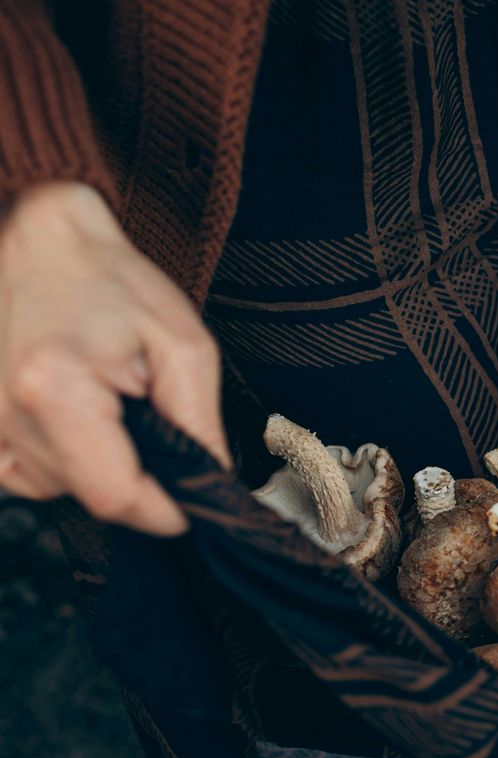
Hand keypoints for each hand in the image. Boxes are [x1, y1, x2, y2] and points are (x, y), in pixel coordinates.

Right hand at [0, 182, 229, 534]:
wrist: (38, 240)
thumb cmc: (113, 284)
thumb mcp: (183, 346)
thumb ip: (199, 424)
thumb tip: (210, 485)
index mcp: (56, 389)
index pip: (115, 496)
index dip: (162, 511)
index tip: (189, 502)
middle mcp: (3, 414)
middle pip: (87, 496)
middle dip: (134, 477)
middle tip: (146, 421)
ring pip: (54, 489)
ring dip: (93, 464)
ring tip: (103, 404)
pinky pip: (22, 475)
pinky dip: (56, 459)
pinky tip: (69, 415)